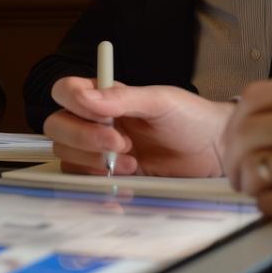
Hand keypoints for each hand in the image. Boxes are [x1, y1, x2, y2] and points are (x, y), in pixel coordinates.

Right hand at [43, 76, 230, 176]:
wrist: (215, 153)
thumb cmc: (191, 119)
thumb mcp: (160, 101)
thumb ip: (122, 98)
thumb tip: (86, 97)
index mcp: (103, 96)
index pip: (65, 92)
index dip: (73, 102)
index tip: (102, 114)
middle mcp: (94, 122)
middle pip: (57, 127)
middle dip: (84, 138)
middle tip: (122, 143)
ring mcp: (98, 150)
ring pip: (66, 154)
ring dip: (94, 160)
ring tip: (131, 162)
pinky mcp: (108, 175)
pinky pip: (82, 179)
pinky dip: (97, 181)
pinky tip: (125, 178)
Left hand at [222, 69, 271, 247]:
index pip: (255, 96)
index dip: (239, 119)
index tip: (238, 135)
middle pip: (244, 131)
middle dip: (235, 153)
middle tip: (239, 169)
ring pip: (252, 166)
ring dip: (249, 181)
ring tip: (259, 189)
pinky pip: (270, 201)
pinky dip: (269, 206)